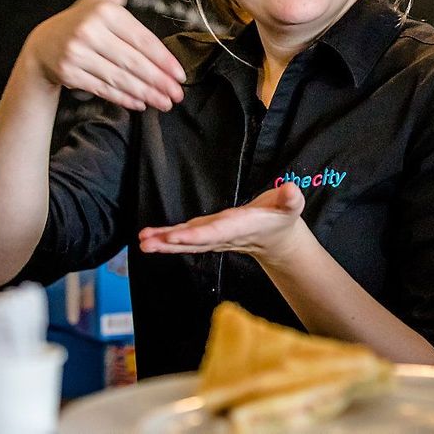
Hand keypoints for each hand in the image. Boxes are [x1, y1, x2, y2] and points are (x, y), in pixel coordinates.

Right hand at [21, 0, 185, 110]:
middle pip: (133, 62)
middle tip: (177, 94)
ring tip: (165, 102)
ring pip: (121, 77)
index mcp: (104, 12)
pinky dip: (124, 97)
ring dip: (146, 93)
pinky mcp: (70, 73)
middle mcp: (89, 32)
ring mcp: (77, 53)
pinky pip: (104, 88)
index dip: (163, 60)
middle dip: (159, 81)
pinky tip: (141, 103)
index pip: (141, 40)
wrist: (43, 46)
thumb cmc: (82, 21)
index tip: (179, 74)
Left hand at [138, 183, 308, 263]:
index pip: (215, 232)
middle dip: (171, 243)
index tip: (176, 237)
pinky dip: (167, 238)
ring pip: (186, 241)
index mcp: (240, 227)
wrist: (278, 239)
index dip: (196, 235)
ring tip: (142, 241)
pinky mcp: (208, 233)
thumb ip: (290, 199)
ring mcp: (214, 236)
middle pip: (194, 241)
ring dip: (163, 242)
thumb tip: (291, 190)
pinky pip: (185, 237)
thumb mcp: (290, 207)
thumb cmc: (282, 217)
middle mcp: (223, 235)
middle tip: (148, 243)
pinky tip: (149, 237)